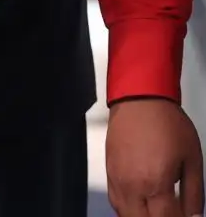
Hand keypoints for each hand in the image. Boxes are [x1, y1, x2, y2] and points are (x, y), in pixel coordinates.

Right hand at [107, 98, 203, 216]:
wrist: (140, 100)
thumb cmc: (167, 124)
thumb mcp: (193, 161)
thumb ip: (195, 194)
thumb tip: (194, 216)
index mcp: (155, 183)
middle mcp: (132, 185)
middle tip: (171, 214)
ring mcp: (117, 179)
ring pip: (126, 215)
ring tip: (157, 213)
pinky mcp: (109, 172)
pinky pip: (116, 202)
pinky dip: (129, 210)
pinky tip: (141, 207)